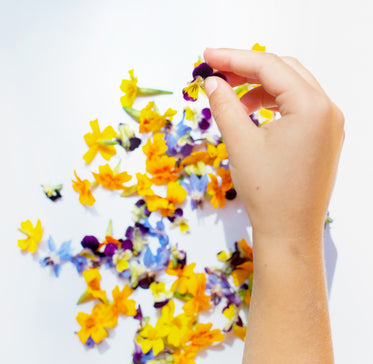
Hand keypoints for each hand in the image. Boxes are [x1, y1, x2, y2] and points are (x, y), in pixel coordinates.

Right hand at [204, 48, 343, 242]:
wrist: (289, 233)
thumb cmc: (267, 192)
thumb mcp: (240, 142)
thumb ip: (224, 105)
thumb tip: (212, 82)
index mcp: (312, 106)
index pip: (269, 66)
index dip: (233, 58)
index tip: (207, 57)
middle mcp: (328, 110)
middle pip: (284, 71)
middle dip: (247, 69)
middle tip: (217, 73)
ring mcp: (329, 125)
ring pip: (291, 88)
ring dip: (260, 88)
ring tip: (232, 99)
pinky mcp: (323, 139)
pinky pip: (297, 108)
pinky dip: (273, 105)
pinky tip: (252, 114)